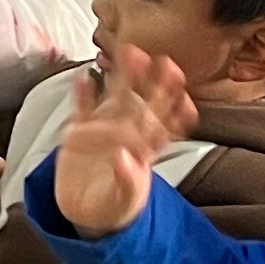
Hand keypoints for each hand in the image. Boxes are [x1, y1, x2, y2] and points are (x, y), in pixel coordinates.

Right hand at [43, 47, 199, 236]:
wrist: (85, 211)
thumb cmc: (114, 204)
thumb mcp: (123, 201)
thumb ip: (127, 181)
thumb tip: (122, 157)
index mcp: (144, 151)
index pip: (164, 129)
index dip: (176, 114)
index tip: (186, 99)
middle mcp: (127, 134)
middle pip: (144, 104)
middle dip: (155, 83)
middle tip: (166, 60)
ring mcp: (103, 129)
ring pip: (116, 98)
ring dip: (123, 77)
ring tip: (129, 53)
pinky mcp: (78, 132)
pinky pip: (81, 110)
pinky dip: (82, 95)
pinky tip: (83, 77)